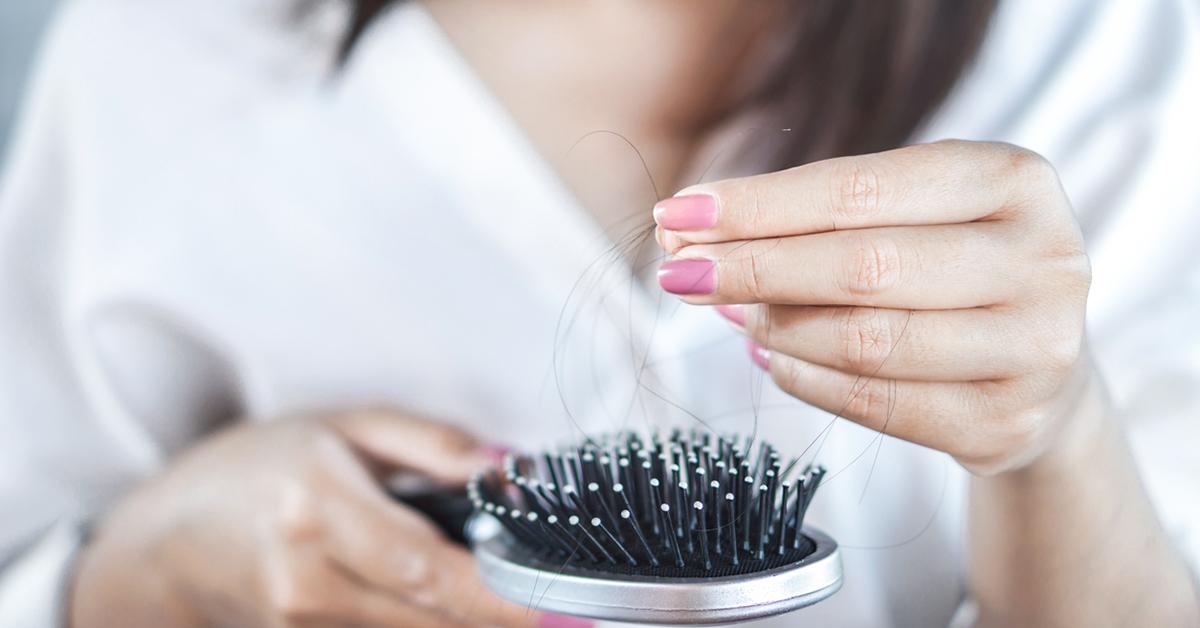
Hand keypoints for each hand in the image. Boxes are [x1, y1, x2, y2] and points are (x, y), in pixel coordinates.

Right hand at [70, 409, 546, 627]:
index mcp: (318, 512)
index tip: (552, 601)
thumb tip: (505, 467)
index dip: (497, 594)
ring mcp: (299, 626)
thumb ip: (427, 443)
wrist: (162, 540)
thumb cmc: (254, 468)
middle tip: (545, 596)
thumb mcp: (340, 426)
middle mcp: (307, 581)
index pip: (427, 569)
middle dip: (495, 613)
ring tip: (493, 591)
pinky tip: (441, 602)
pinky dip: (423, 625)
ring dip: (462, 620)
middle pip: (430, 619)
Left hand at [654, 140, 1094, 474]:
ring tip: (728, 313)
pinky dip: (806, 379)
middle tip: (677, 272)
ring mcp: (1036, 347)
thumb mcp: (913, 216)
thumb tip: (692, 237)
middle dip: (752, 268)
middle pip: (862, 267)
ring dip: (775, 327)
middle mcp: (1043, 258)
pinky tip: (768, 357)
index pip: (859, 190)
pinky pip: (879, 405)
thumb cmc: (954, 268)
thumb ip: (820, 219)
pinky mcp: (1010, 422)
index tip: (677, 216)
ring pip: (866, 341)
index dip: (758, 207)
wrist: (1044, 368)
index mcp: (1014, 180)